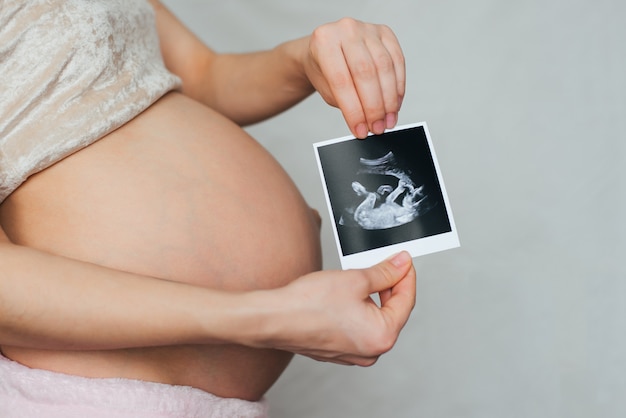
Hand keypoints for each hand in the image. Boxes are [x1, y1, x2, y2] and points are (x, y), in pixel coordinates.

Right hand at [266, 251, 415, 365]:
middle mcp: (371, 351)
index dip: (406, 276)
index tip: (403, 260)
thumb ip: (385, 272)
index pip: (406, 301)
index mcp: (382, 336)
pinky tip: (346, 295)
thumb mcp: (355, 279)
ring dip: (372, 298)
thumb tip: (401, 265)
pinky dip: (357, 310)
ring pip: (373, 319)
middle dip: (389, 287)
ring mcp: (353, 354)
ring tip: (359, 278)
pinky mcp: (338, 350)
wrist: (275, 319)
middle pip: (392, 312)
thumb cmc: (308, 305)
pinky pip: (357, 327)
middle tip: (384, 264)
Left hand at [302, 18, 405, 138]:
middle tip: (377, 128)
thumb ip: (345, 103)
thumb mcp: (325, 88)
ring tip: (387, 121)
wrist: (326, 49)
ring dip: (389, 100)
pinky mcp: (385, 32)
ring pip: (385, 67)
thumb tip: (368, 123)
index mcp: (324, 41)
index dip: (354, 110)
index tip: (361, 131)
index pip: (342, 81)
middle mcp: (346, 29)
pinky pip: (397, 61)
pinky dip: (398, 87)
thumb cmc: (324, 69)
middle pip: (366, 73)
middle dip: (374, 106)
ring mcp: (367, 28)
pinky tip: (395, 105)